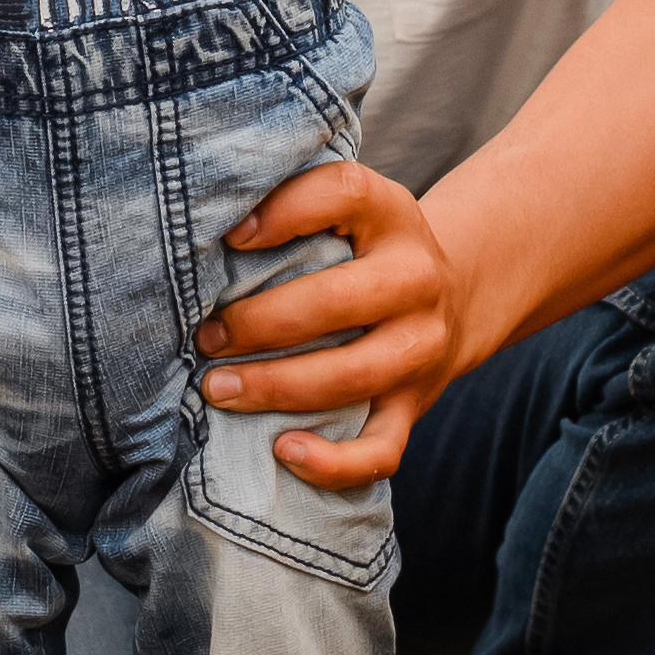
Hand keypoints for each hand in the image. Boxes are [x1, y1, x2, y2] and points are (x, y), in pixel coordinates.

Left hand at [195, 162, 471, 492]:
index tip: (230, 237)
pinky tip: (283, 450)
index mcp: (393, 215)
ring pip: (353, 375)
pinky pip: (381, 448)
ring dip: (276, 386)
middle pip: (337, 300)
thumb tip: (197, 227)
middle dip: (259, 322)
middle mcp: (416, 278)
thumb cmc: (365, 251)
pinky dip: (332, 462)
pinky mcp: (415, 405)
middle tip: (206, 336)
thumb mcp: (350, 211)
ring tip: (218, 388)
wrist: (457, 298)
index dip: (284, 211)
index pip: (344, 192)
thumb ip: (292, 207)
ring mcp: (421, 347)